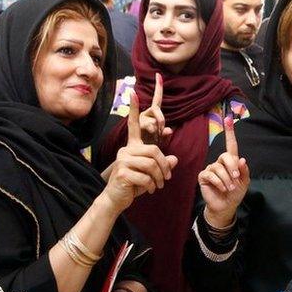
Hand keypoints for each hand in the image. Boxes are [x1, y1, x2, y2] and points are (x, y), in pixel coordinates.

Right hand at [102, 90, 176, 211]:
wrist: (116, 199)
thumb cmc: (133, 184)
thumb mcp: (151, 173)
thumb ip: (162, 164)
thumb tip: (175, 159)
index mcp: (132, 146)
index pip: (133, 125)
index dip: (134, 109)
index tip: (132, 92)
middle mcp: (125, 150)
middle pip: (154, 150)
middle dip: (164, 166)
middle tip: (166, 179)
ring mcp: (123, 160)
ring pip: (152, 164)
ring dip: (159, 177)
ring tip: (157, 186)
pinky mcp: (122, 172)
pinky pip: (146, 176)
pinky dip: (151, 185)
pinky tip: (148, 190)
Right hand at [139, 73, 172, 145]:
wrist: (135, 158)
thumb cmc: (148, 149)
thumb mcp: (158, 142)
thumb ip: (164, 135)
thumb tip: (169, 130)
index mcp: (151, 116)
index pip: (157, 100)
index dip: (158, 87)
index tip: (158, 74)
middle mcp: (144, 115)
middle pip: (156, 110)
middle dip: (161, 119)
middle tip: (160, 130)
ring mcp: (139, 118)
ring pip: (154, 119)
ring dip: (156, 131)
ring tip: (152, 139)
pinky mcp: (136, 124)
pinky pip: (149, 126)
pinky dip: (152, 134)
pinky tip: (149, 138)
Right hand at [198, 116, 248, 227]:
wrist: (226, 206)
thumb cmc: (235, 193)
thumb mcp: (244, 182)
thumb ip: (244, 171)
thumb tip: (241, 159)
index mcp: (231, 162)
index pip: (231, 145)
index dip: (230, 132)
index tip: (228, 119)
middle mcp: (220, 162)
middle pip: (226, 156)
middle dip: (232, 167)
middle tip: (235, 179)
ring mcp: (211, 168)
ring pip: (219, 168)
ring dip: (226, 180)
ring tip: (229, 188)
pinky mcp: (203, 176)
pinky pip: (211, 175)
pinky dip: (219, 183)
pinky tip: (221, 189)